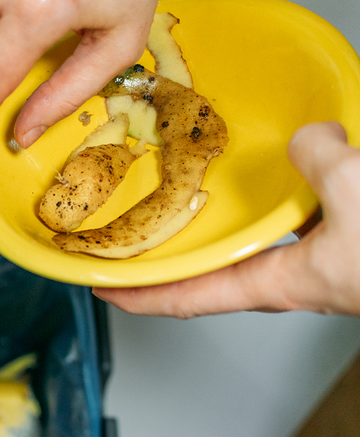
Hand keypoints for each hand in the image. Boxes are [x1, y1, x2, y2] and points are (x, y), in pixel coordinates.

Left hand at [93, 121, 359, 317]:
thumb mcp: (355, 192)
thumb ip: (317, 161)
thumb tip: (303, 137)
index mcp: (277, 284)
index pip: (189, 299)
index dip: (140, 296)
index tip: (102, 288)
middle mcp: (288, 276)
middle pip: (206, 270)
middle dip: (166, 253)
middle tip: (129, 234)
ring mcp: (313, 258)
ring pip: (242, 243)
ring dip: (211, 223)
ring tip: (179, 195)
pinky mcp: (340, 239)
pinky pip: (281, 218)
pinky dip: (262, 200)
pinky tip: (267, 173)